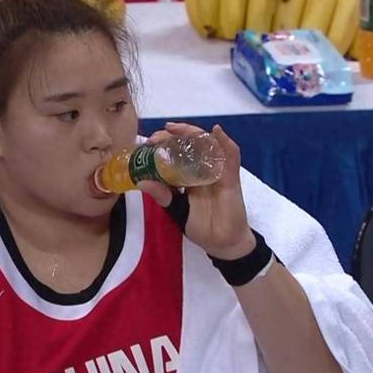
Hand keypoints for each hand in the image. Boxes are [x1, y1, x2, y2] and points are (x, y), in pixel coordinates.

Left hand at [138, 122, 255, 259]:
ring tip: (177, 128)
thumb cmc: (201, 226)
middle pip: (189, 144)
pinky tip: (215, 131)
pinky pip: (230, 157)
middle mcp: (201, 169)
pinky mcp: (231, 178)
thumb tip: (142, 183)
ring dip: (193, 133)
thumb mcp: (176, 210)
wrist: (222, 243)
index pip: (175, 153)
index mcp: (187, 175)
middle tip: (158, 136)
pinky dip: (224, 142)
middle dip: (174, 136)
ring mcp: (217, 171)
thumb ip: (163, 196)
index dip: (163, 145)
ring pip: (207, 144)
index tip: (148, 143)